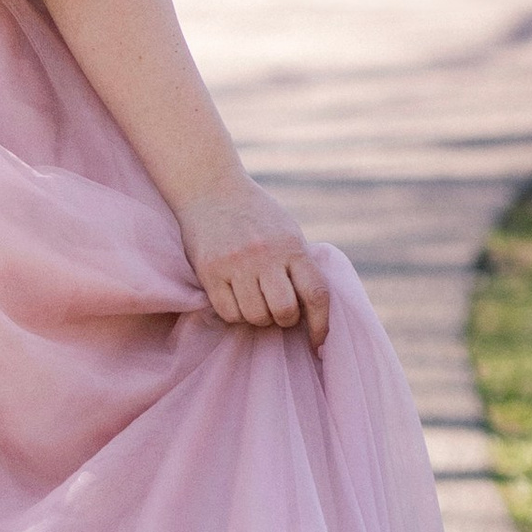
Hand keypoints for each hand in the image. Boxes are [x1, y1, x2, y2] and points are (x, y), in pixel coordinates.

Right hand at [176, 181, 330, 350]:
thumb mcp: (287, 231)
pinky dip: (235, 314)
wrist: (210, 189)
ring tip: (255, 302)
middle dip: (285, 320)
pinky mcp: (210, 271)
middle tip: (279, 313)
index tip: (318, 342)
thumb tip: (312, 310)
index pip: (316, 294)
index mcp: (291, 246)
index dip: (321, 325)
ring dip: (258, 318)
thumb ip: (299, 265)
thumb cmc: (255, 215)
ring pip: (255, 316)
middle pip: (285, 311)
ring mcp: (236, 263)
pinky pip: (228, 313)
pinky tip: (236, 299)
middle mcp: (265, 255)